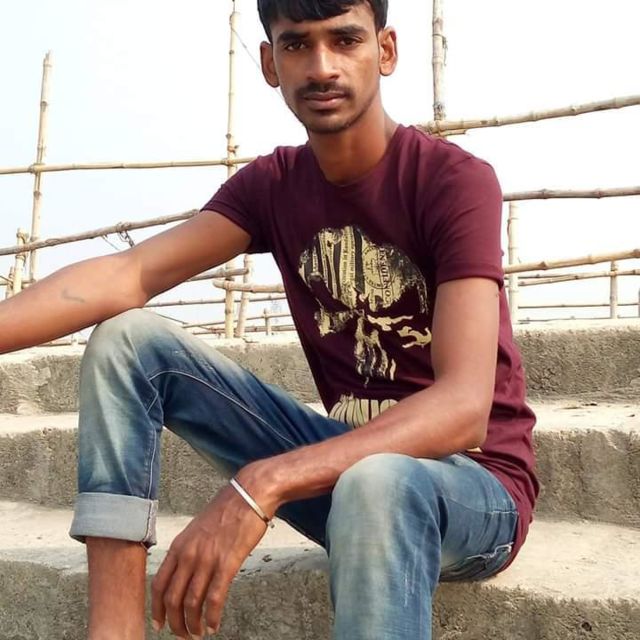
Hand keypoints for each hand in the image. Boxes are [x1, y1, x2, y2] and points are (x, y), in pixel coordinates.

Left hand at [151, 470, 278, 637]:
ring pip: (192, 603)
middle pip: (172, 599)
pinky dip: (211, 616)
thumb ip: (189, 549)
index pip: (159, 584)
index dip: (157, 608)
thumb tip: (186, 570)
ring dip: (193, 624)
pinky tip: (214, 625)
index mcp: (179, 545)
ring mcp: (207, 559)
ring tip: (198, 633)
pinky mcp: (227, 563)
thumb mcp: (198, 528)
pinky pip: (214, 598)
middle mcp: (189, 554)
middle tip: (182, 634)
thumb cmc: (227, 509)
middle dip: (175, 622)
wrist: (249, 494)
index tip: (160, 622)